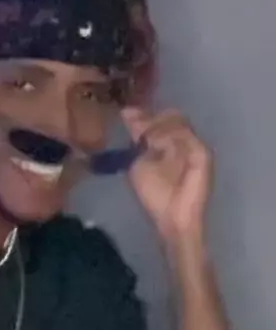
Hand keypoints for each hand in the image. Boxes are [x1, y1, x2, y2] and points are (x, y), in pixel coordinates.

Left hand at [121, 108, 212, 243]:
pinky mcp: (202, 154)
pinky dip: (167, 137)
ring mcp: (196, 145)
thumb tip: (127, 112)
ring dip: (157, 128)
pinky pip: (184, 136)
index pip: (163, 117)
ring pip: (178, 121)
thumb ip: (136, 139)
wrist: (171, 217)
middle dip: (151, 119)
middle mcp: (187, 140)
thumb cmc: (155, 195)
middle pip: (171, 115)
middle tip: (138, 131)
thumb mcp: (138, 162)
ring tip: (146, 142)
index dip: (145, 114)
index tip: (127, 114)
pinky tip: (155, 146)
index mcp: (174, 141)